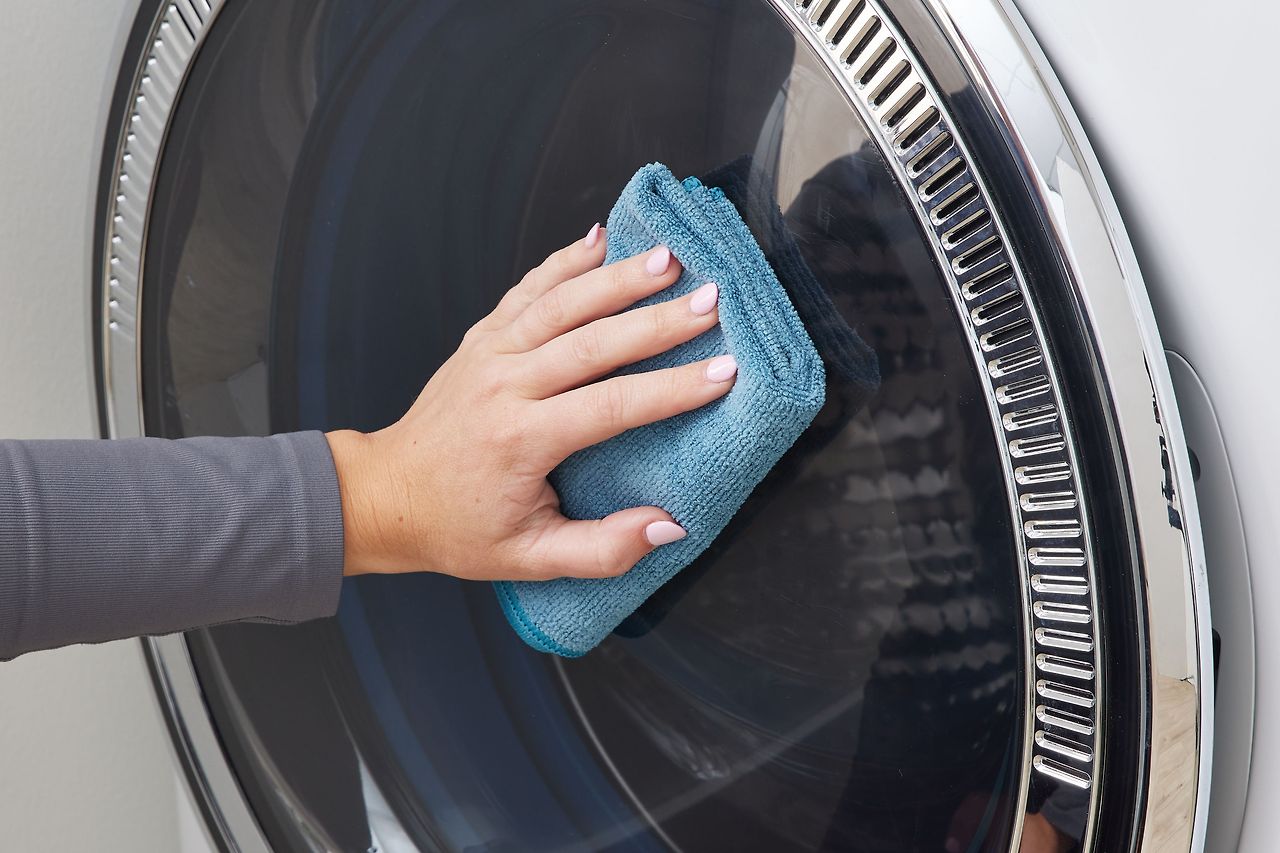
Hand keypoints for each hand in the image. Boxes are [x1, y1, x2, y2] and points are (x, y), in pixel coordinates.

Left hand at [326, 224, 735, 579]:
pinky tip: (600, 237)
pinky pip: (529, 290)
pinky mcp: (482, 337)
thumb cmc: (459, 528)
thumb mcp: (530, 558)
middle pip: (592, 342)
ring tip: (668, 257)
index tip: (723, 372)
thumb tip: (670, 525)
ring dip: (617, 276)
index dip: (671, 390)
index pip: (610, 407)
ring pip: (561, 303)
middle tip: (711, 301)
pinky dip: (565, 261)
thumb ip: (602, 549)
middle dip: (657, 320)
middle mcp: (504, 385)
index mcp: (520, 440)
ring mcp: (489, 353)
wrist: (388, 494)